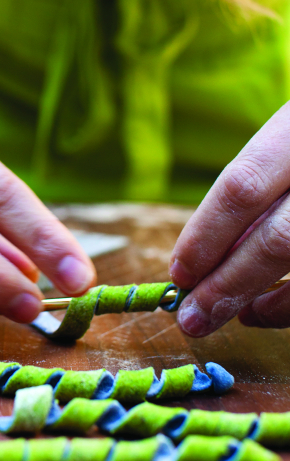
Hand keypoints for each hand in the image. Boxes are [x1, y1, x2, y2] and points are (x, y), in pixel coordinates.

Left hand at [170, 102, 289, 334]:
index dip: (206, 235)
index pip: (242, 187)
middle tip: (192, 319)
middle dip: (228, 285)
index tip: (179, 272)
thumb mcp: (285, 141)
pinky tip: (267, 310)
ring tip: (233, 314)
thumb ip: (254, 190)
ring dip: (267, 303)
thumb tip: (204, 259)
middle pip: (277, 240)